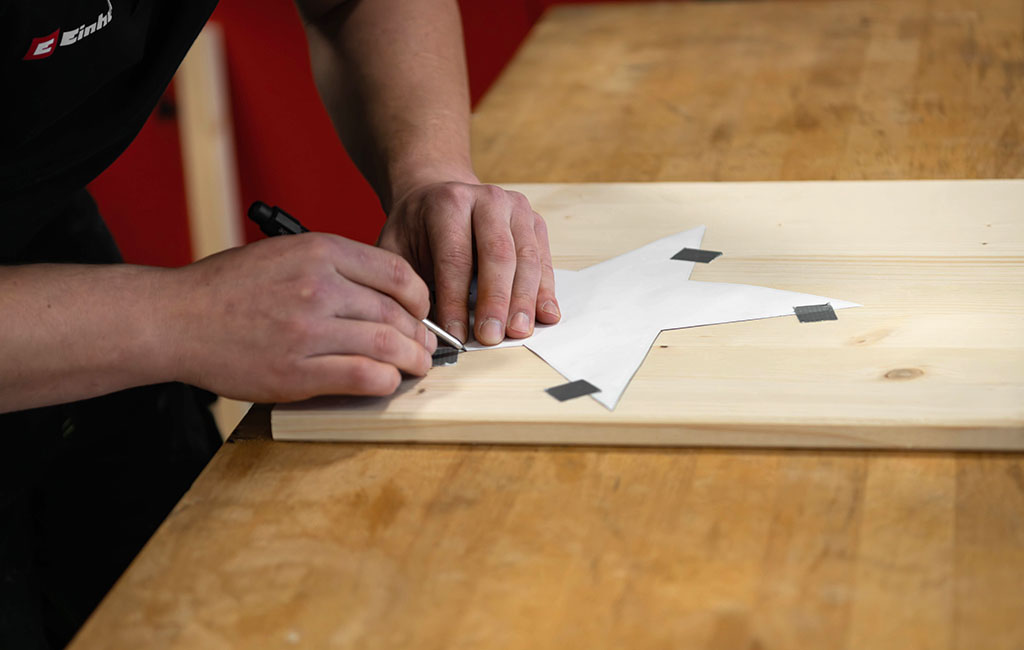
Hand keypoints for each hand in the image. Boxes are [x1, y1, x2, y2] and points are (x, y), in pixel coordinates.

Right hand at [162, 233, 436, 401]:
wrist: (176, 319)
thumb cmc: (229, 288)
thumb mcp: (284, 253)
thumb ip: (334, 266)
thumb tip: (385, 293)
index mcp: (320, 251)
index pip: (397, 273)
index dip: (420, 297)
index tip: (422, 311)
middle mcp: (319, 287)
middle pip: (396, 313)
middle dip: (419, 335)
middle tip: (424, 347)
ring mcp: (308, 330)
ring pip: (387, 345)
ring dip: (411, 361)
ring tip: (415, 367)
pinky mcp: (297, 372)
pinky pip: (362, 376)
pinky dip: (384, 381)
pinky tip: (386, 381)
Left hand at [378, 181, 560, 345]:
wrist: (440, 194)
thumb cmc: (418, 228)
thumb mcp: (396, 247)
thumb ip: (406, 281)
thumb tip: (421, 328)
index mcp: (448, 203)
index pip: (455, 257)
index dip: (456, 300)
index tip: (456, 335)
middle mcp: (487, 199)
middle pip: (498, 255)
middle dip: (495, 301)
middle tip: (491, 337)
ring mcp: (516, 208)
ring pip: (527, 259)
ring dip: (524, 300)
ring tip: (518, 332)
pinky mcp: (535, 222)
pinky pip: (544, 260)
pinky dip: (545, 291)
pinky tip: (545, 316)